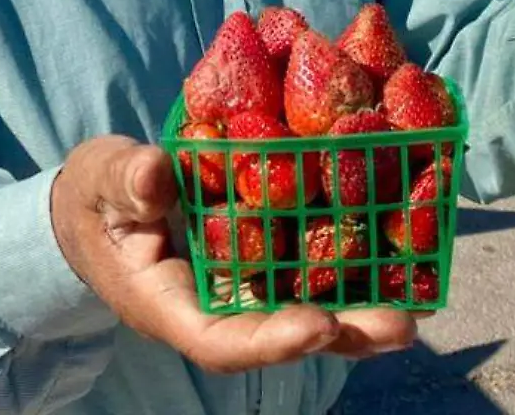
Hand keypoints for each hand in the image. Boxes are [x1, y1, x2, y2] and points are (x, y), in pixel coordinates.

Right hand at [51, 136, 417, 373]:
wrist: (101, 201)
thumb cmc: (96, 195)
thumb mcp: (100, 179)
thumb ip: (124, 181)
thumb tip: (154, 173)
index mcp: (169, 304)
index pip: (222, 340)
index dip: (272, 340)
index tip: (319, 326)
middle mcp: (214, 309)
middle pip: (282, 337)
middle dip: (343, 336)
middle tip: (403, 327)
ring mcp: (242, 291)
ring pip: (306, 311)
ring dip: (361, 313)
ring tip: (418, 307)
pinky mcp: (262, 264)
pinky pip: (309, 274)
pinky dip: (354, 270)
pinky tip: (403, 258)